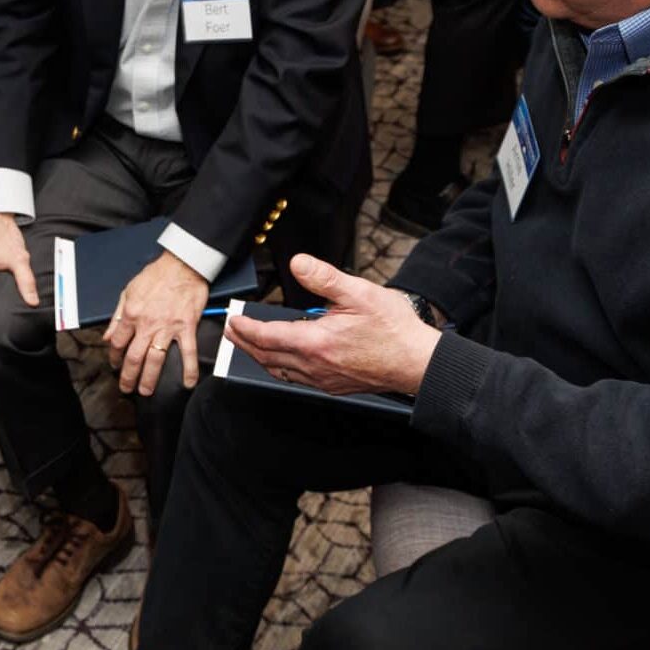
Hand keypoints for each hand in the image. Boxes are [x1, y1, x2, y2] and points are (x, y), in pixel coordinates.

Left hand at [103, 251, 208, 396]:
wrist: (182, 265)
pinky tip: (188, 383)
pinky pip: (188, 352)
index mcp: (131, 315)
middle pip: (134, 357)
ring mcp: (167, 327)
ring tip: (146, 391)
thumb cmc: (156, 276)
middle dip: (128, 376)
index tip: (115, 365)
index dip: (114, 357)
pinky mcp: (186, 327)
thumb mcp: (127, 292)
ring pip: (155, 360)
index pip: (118, 343)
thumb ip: (117, 317)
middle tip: (127, 388)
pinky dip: (189, 370)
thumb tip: (108, 337)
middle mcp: (147, 324)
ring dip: (149, 379)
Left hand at [224, 254, 441, 396]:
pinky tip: (281, 361)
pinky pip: (296, 380)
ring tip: (249, 345)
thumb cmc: (394, 330)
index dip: (245, 328)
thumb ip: (324, 278)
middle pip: (267, 356)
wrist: (417, 362)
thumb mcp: (360, 293)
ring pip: (279, 371)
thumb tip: (298, 264)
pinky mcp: (333, 386)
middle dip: (244, 343)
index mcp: (316, 342)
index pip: (268, 336)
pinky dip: (280, 368)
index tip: (233, 320)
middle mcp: (315, 365)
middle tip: (232, 332)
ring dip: (260, 357)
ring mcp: (323, 379)